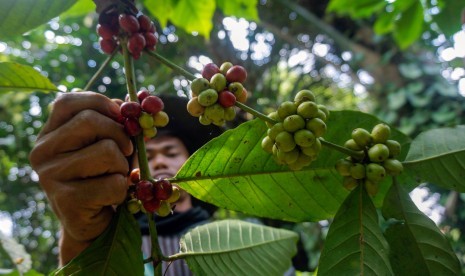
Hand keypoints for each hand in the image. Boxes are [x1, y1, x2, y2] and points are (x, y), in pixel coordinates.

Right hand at [29, 92, 132, 263]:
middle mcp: (42, 152)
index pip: (67, 101)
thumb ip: (117, 123)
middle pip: (89, 121)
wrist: (94, 223)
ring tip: (115, 177)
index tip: (121, 116)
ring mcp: (50, 177)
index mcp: (49, 134)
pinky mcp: (66, 201)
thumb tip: (129, 103)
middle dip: (120, 135)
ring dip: (123, 165)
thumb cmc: (104, 177)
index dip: (100, 103)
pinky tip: (112, 197)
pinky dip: (123, 189)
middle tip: (126, 151)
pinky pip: (113, 183)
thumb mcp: (110, 144)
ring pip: (106, 151)